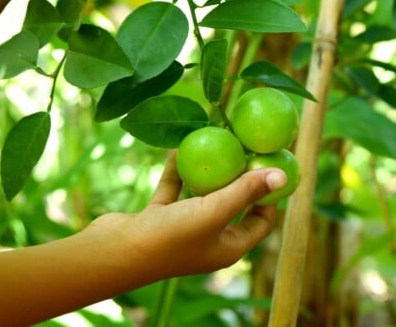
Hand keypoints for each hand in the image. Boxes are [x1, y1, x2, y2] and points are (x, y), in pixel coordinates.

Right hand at [87, 154, 286, 278]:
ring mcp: (182, 229)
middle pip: (233, 205)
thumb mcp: (215, 212)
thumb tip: (282, 176)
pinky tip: (180, 147)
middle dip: (240, 177)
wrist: (113, 253)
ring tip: (218, 142)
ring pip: (202, 195)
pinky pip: (174, 190)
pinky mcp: (158, 218)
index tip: (274, 168)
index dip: (270, 197)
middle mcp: (208, 240)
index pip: (261, 223)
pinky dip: (178, 171)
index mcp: (228, 247)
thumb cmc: (171, 238)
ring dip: (208, 171)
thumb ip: (246, 191)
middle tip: (248, 149)